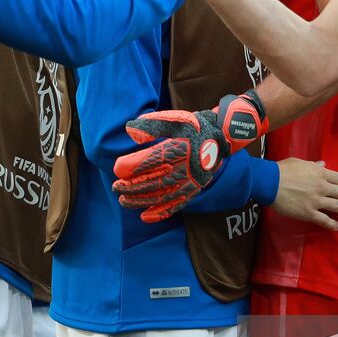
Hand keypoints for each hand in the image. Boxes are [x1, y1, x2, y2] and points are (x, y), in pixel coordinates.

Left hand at [114, 91, 268, 221]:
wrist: (221, 137)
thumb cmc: (193, 127)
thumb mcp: (174, 120)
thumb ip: (151, 125)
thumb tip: (129, 130)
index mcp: (179, 148)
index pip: (150, 160)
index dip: (131, 166)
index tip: (117, 168)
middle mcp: (185, 167)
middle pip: (153, 181)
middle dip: (132, 186)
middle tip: (116, 187)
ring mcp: (190, 181)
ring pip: (162, 196)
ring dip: (140, 200)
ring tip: (123, 200)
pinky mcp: (194, 190)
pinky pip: (176, 205)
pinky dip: (160, 212)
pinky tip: (145, 216)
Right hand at [271, 159, 337, 231]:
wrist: (269, 182)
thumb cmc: (282, 170)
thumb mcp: (299, 162)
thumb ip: (313, 165)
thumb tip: (322, 164)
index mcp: (320, 173)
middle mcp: (322, 187)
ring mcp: (316, 200)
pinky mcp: (308, 212)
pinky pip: (323, 219)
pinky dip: (331, 224)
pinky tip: (337, 226)